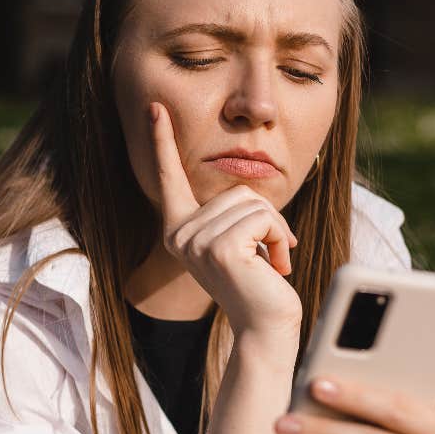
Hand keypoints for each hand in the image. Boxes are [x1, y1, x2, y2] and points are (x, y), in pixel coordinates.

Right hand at [150, 101, 302, 339]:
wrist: (265, 326)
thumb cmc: (257, 284)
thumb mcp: (239, 241)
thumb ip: (233, 213)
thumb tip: (246, 193)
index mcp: (179, 230)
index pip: (170, 179)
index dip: (162, 141)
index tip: (155, 107)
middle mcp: (180, 234)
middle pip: (237, 190)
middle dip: (266, 218)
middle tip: (268, 254)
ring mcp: (196, 241)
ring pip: (253, 203)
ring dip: (274, 230)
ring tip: (270, 262)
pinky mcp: (220, 247)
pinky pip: (263, 219)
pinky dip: (279, 239)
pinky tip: (275, 267)